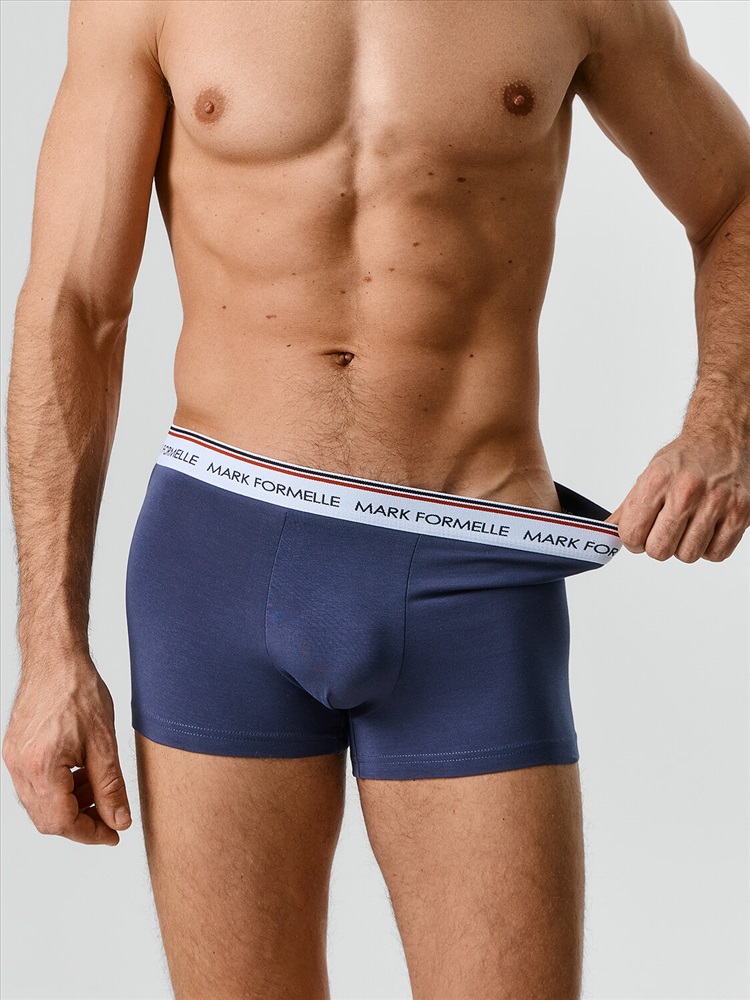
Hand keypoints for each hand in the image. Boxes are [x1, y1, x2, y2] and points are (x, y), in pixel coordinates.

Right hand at [2, 653, 131, 845]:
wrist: (55, 658)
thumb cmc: (78, 689)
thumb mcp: (104, 742)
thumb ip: (110, 787)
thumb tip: (118, 820)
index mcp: (41, 767)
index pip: (62, 822)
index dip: (90, 834)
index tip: (113, 835)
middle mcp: (20, 767)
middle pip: (47, 819)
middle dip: (81, 822)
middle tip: (110, 816)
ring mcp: (13, 759)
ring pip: (40, 804)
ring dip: (70, 805)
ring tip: (99, 791)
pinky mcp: (15, 750)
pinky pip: (35, 785)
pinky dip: (59, 789)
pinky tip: (81, 776)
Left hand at [604, 428, 749, 561]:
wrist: (723, 438)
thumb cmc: (685, 459)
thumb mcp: (649, 475)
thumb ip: (628, 508)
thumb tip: (606, 533)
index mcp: (657, 479)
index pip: (632, 533)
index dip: (632, 539)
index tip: (639, 533)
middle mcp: (687, 490)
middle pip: (659, 550)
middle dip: (657, 546)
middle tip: (663, 531)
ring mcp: (717, 502)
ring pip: (687, 555)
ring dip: (684, 547)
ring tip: (687, 526)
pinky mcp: (741, 514)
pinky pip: (716, 554)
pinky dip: (708, 549)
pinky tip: (705, 529)